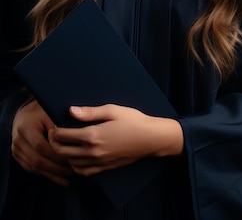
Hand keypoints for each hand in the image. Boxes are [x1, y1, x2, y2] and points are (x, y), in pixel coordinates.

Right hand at [11, 100, 73, 185]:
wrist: (25, 113)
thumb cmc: (41, 111)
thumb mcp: (50, 113)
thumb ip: (59, 126)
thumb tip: (74, 140)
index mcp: (26, 127)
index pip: (41, 146)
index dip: (57, 154)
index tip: (72, 158)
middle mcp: (18, 140)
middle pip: (38, 160)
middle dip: (57, 168)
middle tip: (73, 170)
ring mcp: (16, 150)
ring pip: (35, 167)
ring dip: (53, 173)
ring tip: (69, 174)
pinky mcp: (18, 156)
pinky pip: (33, 169)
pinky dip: (47, 174)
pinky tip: (60, 178)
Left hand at [48, 103, 183, 175]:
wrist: (150, 138)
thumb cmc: (133, 120)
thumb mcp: (112, 110)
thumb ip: (89, 112)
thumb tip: (70, 110)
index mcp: (93, 135)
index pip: (64, 136)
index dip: (54, 131)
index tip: (52, 125)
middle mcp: (93, 151)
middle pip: (64, 152)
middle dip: (54, 143)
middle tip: (52, 135)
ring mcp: (99, 161)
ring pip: (72, 163)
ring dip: (64, 156)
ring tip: (63, 145)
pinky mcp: (105, 167)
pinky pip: (84, 171)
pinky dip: (75, 166)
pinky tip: (76, 158)